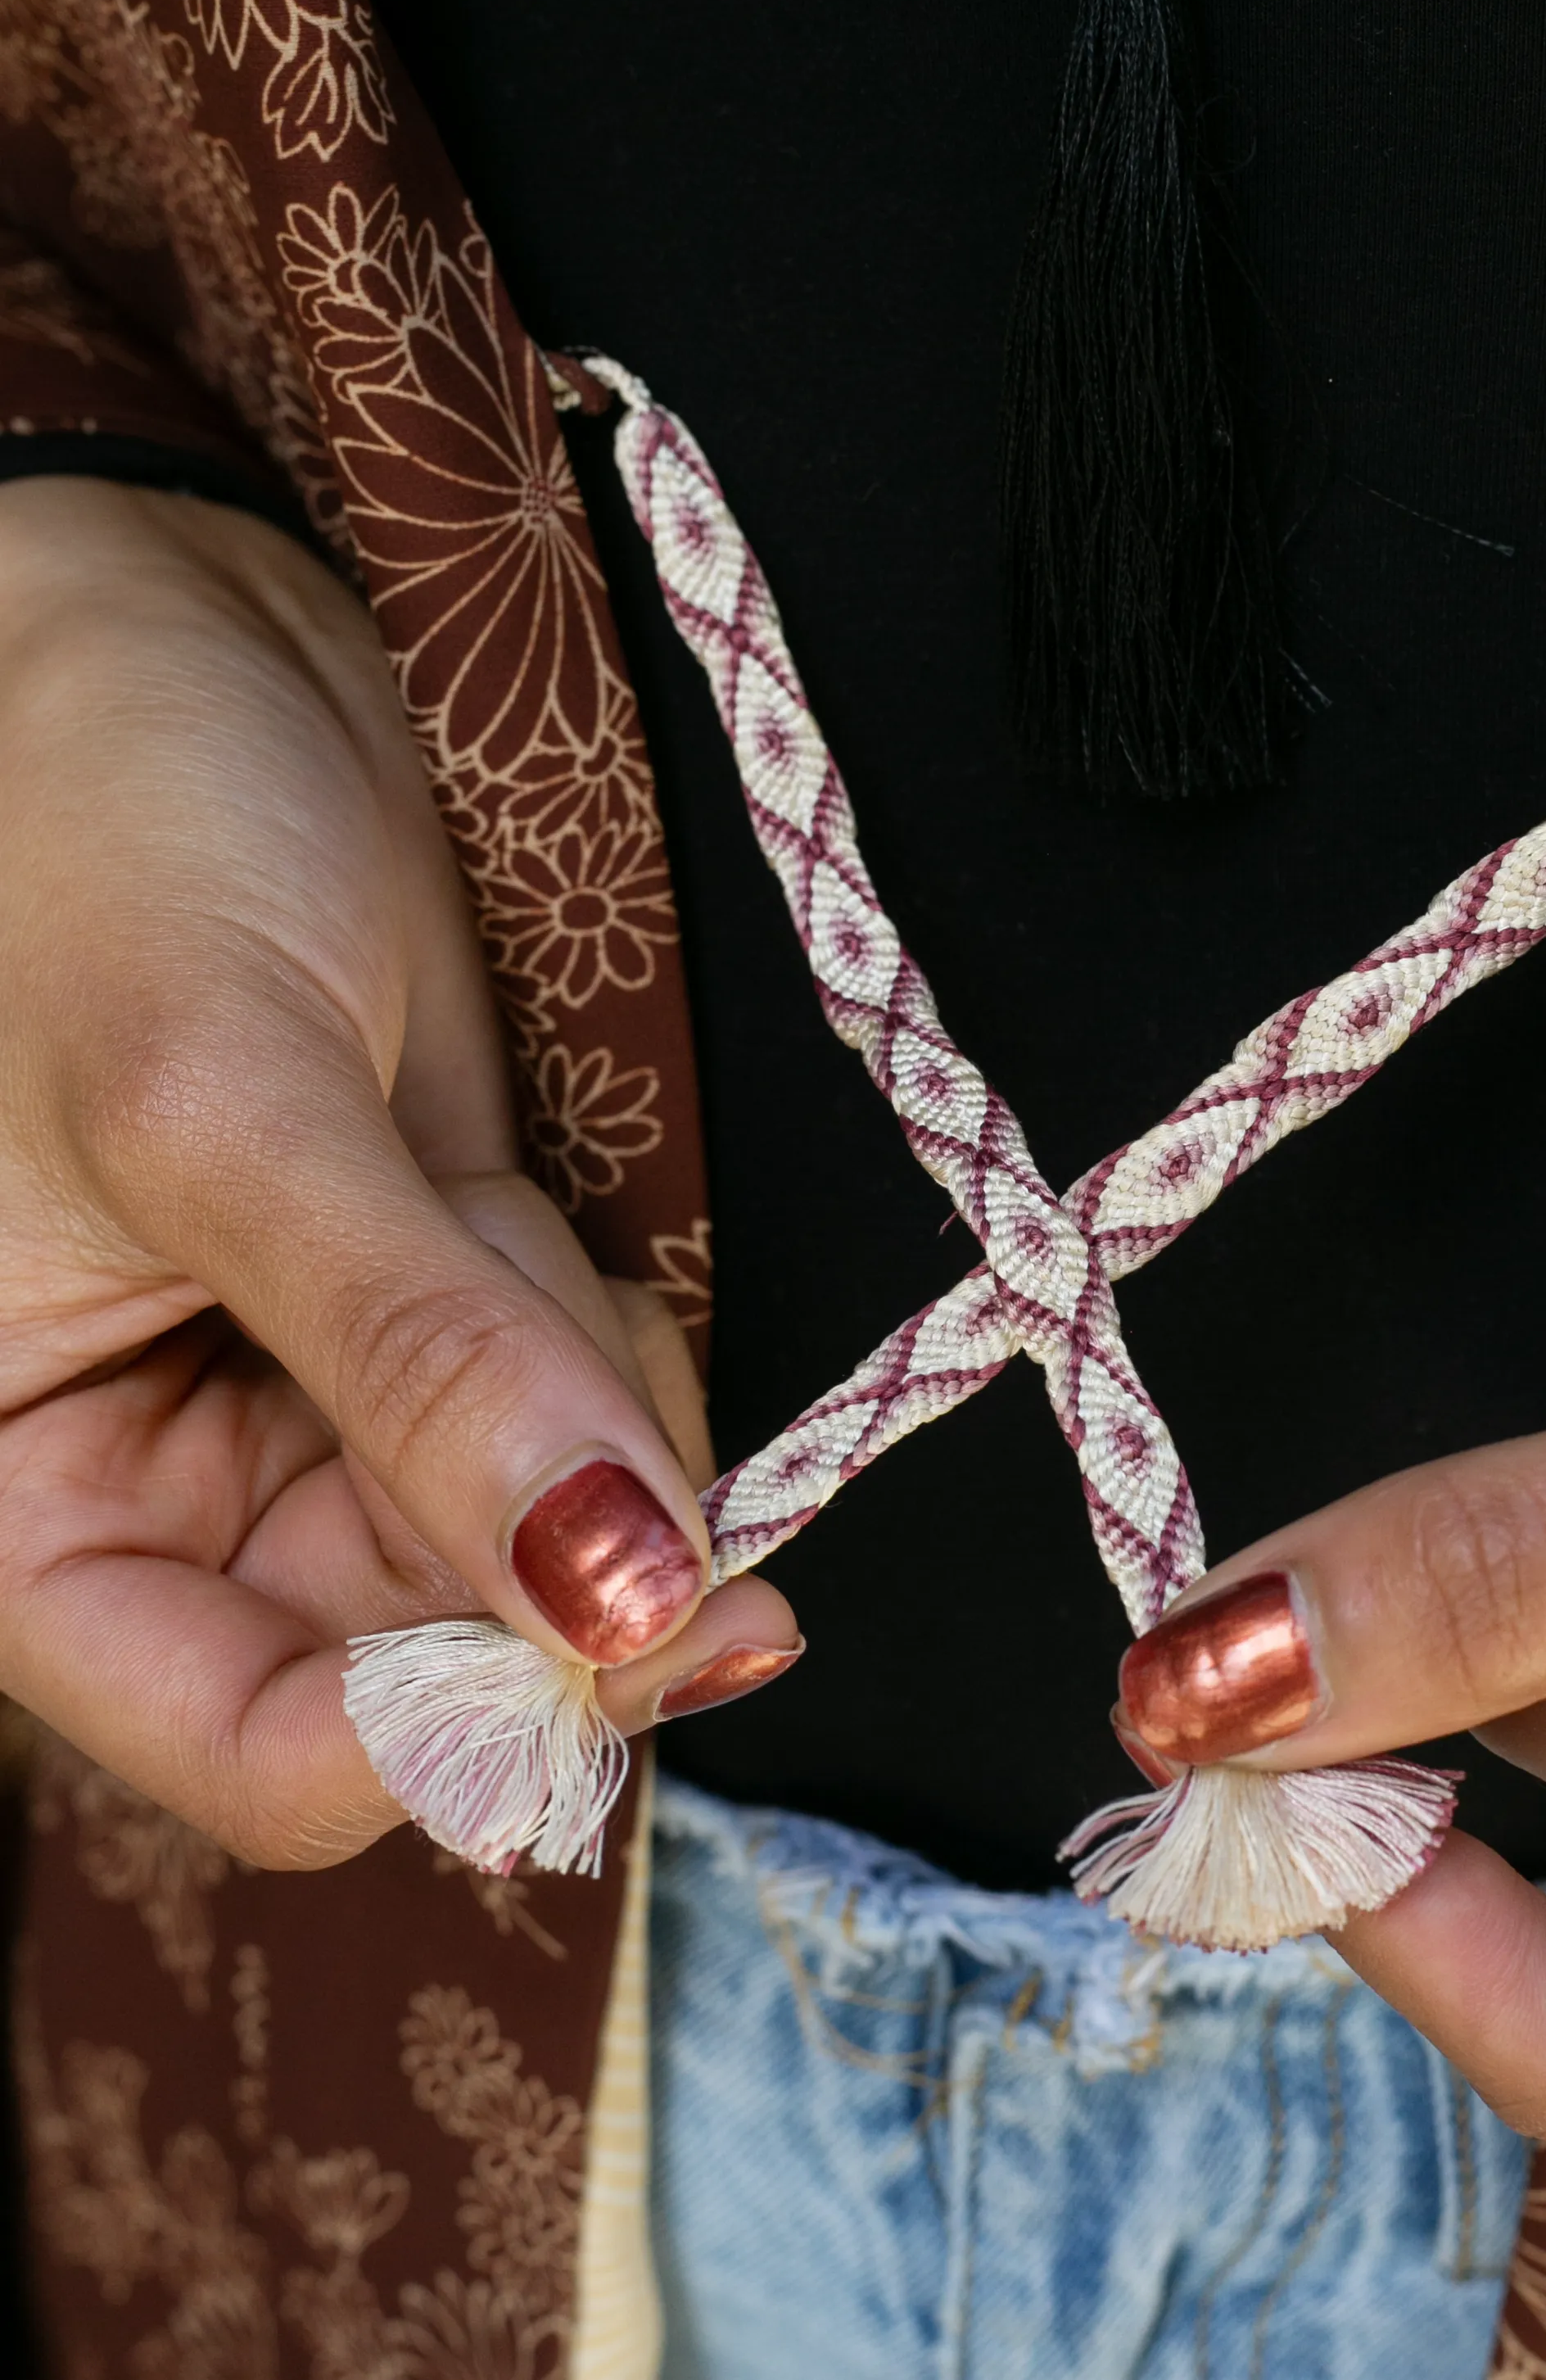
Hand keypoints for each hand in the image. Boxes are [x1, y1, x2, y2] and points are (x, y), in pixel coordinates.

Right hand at [0, 479, 794, 1865]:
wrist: (167, 649)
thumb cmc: (88, 829)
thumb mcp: (217, 1096)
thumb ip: (410, 1359)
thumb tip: (609, 1602)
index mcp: (30, 1506)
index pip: (271, 1744)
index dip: (461, 1717)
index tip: (638, 1604)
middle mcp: (182, 1488)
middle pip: (450, 1652)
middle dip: (561, 1514)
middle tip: (568, 1317)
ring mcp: (332, 1400)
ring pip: (552, 1533)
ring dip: (593, 1394)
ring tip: (484, 1193)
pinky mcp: (447, 1303)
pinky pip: (592, 1407)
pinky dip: (611, 1333)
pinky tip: (526, 1197)